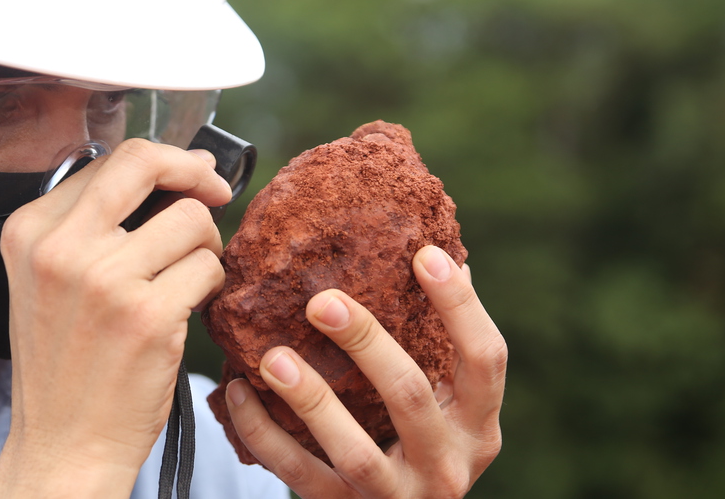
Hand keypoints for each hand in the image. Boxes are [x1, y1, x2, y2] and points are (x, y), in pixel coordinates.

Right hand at [0, 140, 233, 497]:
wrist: (63, 445)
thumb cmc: (65, 366)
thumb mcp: (47, 281)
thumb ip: (93, 224)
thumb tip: (178, 169)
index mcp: (29, 231)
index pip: (110, 161)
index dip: (161, 163)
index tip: (187, 177)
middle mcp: (59, 248)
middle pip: (145, 163)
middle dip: (193, 170)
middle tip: (215, 190)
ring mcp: (103, 281)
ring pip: (191, 220)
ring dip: (206, 247)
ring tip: (190, 278)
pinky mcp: (147, 317)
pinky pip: (207, 269)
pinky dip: (212, 285)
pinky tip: (193, 308)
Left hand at [224, 246, 505, 497]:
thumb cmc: (418, 443)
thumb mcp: (446, 406)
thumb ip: (439, 346)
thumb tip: (435, 250)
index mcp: (478, 426)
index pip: (486, 359)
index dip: (460, 306)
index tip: (425, 254)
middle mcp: (448, 465)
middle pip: (411, 396)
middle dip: (366, 343)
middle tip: (321, 300)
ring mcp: (397, 495)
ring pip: (354, 450)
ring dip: (311, 399)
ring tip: (272, 356)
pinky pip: (298, 475)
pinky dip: (263, 434)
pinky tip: (238, 392)